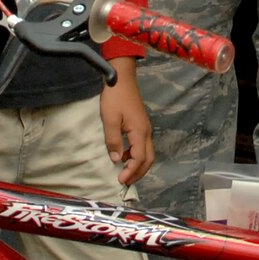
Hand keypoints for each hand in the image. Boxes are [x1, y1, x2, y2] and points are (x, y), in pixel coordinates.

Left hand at [100, 63, 153, 186]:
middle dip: (139, 173)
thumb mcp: (110, 119)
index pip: (139, 158)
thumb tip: (116, 159)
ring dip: (138, 165)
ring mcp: (145, 127)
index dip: (131, 171)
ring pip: (148, 152)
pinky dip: (136, 155)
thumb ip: (113, 140)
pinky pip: (143, 145)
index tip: (120, 180)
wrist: (122, 78)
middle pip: (149, 159)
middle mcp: (146, 132)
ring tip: (125, 172)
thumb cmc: (115, 97)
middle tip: (126, 182)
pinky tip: (124, 155)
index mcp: (139, 132)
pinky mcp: (141, 124)